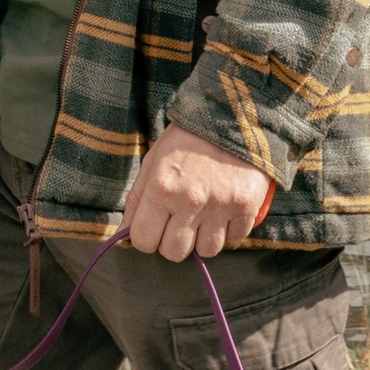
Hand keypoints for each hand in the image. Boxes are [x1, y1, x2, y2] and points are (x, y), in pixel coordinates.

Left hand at [121, 126, 273, 262]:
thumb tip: (123, 234)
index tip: (155, 226)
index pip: (144, 240)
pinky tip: (224, 210)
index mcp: (162, 187)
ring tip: (204, 215)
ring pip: (206, 251)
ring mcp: (221, 205)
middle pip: (174, 253)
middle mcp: (190, 200)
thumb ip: (137, 199)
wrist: (233, 116)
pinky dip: (228, 230)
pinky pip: (233, 240)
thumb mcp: (154, 160)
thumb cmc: (187, 139)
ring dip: (203, 238)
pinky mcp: (246, 207)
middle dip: (173, 242)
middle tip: (179, 221)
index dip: (147, 237)